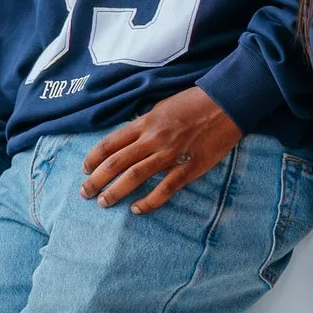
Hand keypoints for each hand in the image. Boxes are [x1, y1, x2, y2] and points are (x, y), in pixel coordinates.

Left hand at [81, 87, 242, 212]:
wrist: (227, 104)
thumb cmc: (196, 103)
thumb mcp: (162, 108)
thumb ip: (145, 125)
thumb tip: (130, 140)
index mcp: (145, 123)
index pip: (110, 144)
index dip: (93, 159)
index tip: (85, 170)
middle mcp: (153, 139)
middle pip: (116, 163)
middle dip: (96, 180)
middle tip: (85, 193)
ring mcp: (170, 154)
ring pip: (134, 176)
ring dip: (115, 192)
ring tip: (103, 203)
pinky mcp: (189, 168)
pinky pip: (164, 189)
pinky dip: (148, 202)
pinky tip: (136, 210)